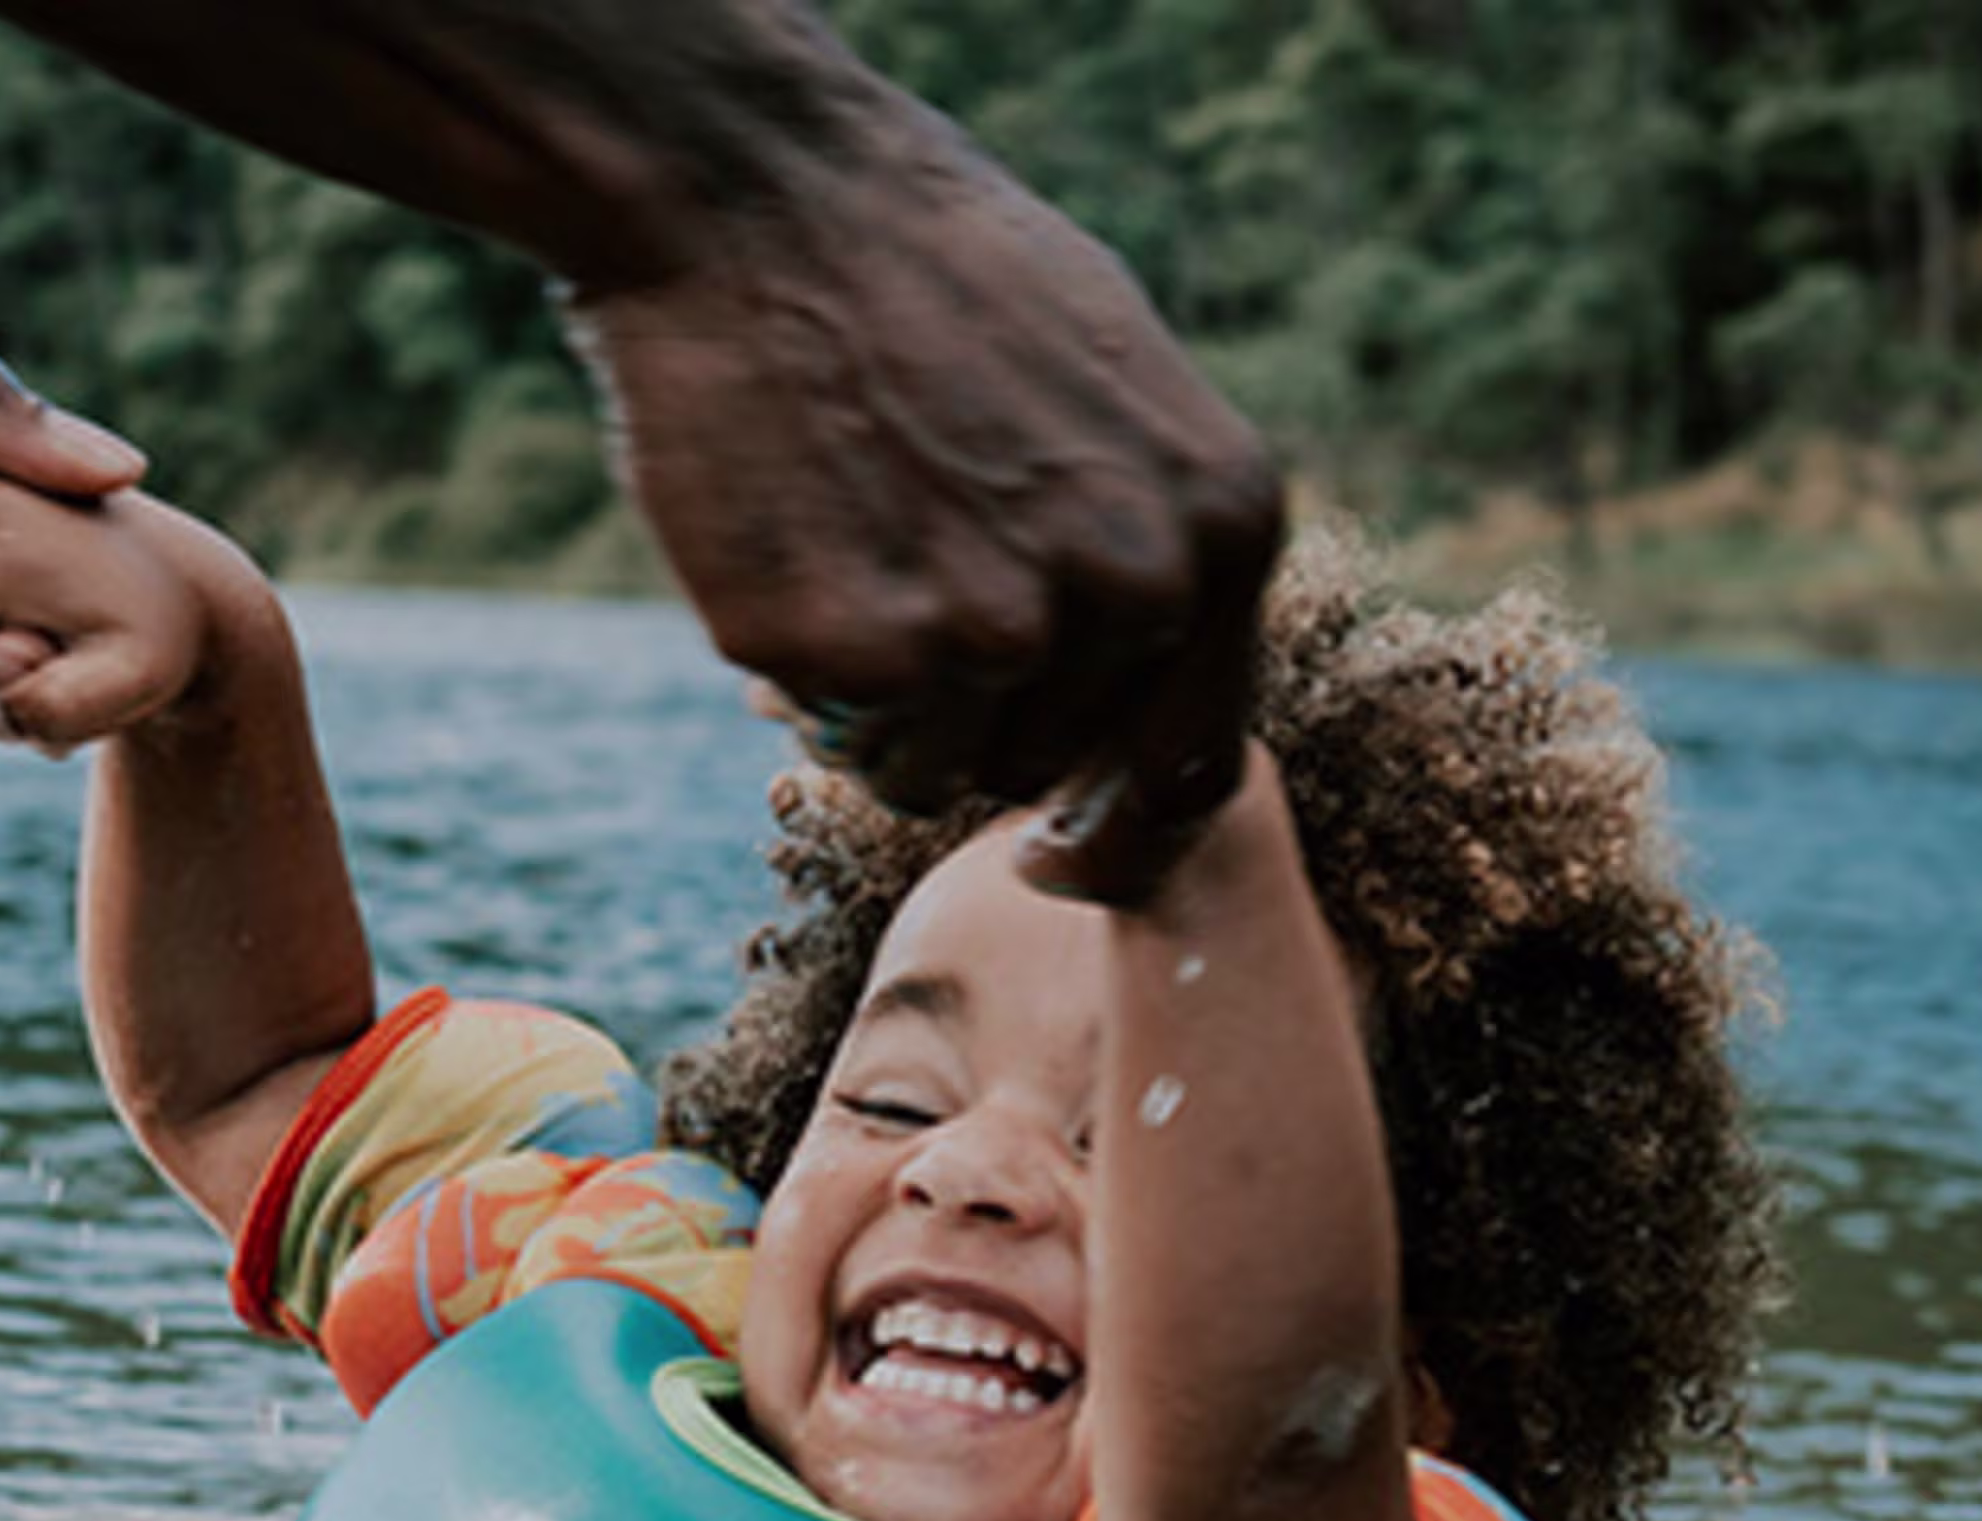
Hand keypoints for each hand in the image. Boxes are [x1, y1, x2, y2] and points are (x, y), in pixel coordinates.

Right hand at [566, 132, 1284, 891]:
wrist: (762, 203)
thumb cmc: (933, 277)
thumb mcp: (1116, 387)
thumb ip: (1152, 541)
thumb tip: (1142, 695)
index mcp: (1218, 526)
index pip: (1190, 763)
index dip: (1114, 828)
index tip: (1055, 855)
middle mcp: (1128, 592)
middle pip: (1045, 765)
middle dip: (976, 712)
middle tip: (905, 579)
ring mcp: (992, 631)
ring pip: (936, 767)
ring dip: (886, 703)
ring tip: (851, 546)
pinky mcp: (858, 654)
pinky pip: (841, 740)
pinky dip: (810, 676)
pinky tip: (795, 544)